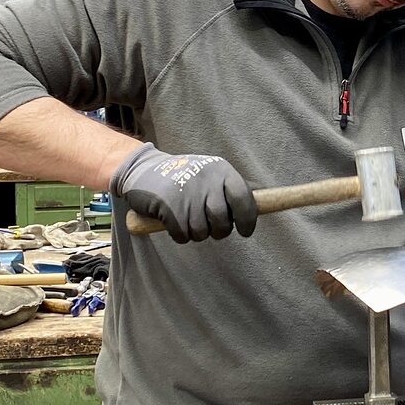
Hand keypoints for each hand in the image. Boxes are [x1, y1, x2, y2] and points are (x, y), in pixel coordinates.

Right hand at [110, 143, 256, 242]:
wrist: (142, 169)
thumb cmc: (182, 176)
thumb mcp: (210, 173)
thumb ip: (231, 188)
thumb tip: (263, 203)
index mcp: (221, 170)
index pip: (244, 198)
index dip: (247, 219)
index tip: (245, 231)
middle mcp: (207, 180)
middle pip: (223, 222)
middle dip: (217, 231)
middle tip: (207, 225)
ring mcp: (188, 193)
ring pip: (202, 232)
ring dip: (194, 232)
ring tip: (186, 218)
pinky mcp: (169, 207)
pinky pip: (183, 235)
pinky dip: (178, 234)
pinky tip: (172, 221)